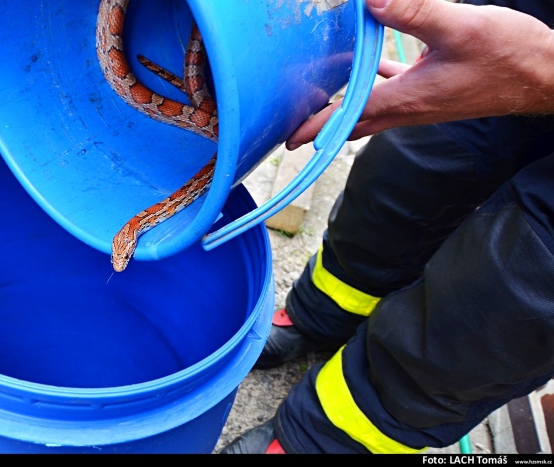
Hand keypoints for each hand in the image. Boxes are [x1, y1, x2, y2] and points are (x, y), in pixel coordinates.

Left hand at [286, 0, 553, 148]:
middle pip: (354, 121)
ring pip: (370, 109)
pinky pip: (391, 92)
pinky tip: (368, 65)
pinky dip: (372, 84)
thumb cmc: (510, 56)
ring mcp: (421, 102)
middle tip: (294, 129)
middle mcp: (409, 107)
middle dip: (322, 125)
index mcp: (409, 98)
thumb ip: (413, 11)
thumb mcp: (461, 26)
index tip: (290, 138)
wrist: (545, 77)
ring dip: (343, 107)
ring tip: (319, 99)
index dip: (317, 125)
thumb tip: (367, 0)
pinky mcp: (432, 91)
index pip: (350, 115)